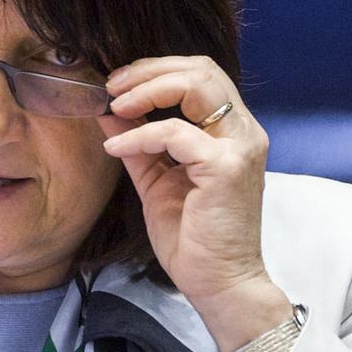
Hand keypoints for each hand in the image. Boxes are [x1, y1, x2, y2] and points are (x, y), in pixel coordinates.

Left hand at [97, 55, 271, 312]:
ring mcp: (239, 147)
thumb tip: (108, 111)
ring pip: (196, 85)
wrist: (218, 283)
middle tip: (112, 87)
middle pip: (201, 68)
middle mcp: (243, 132)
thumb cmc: (193, 239)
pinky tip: (115, 148)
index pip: (200, 75)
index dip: (156, 70)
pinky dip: (139, 135)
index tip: (117, 86)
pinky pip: (174, 132)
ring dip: (147, 89)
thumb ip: (138, 144)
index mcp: (231, 133)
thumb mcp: (157, 181)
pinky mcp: (226, 168)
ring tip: (114, 105)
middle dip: (149, 70)